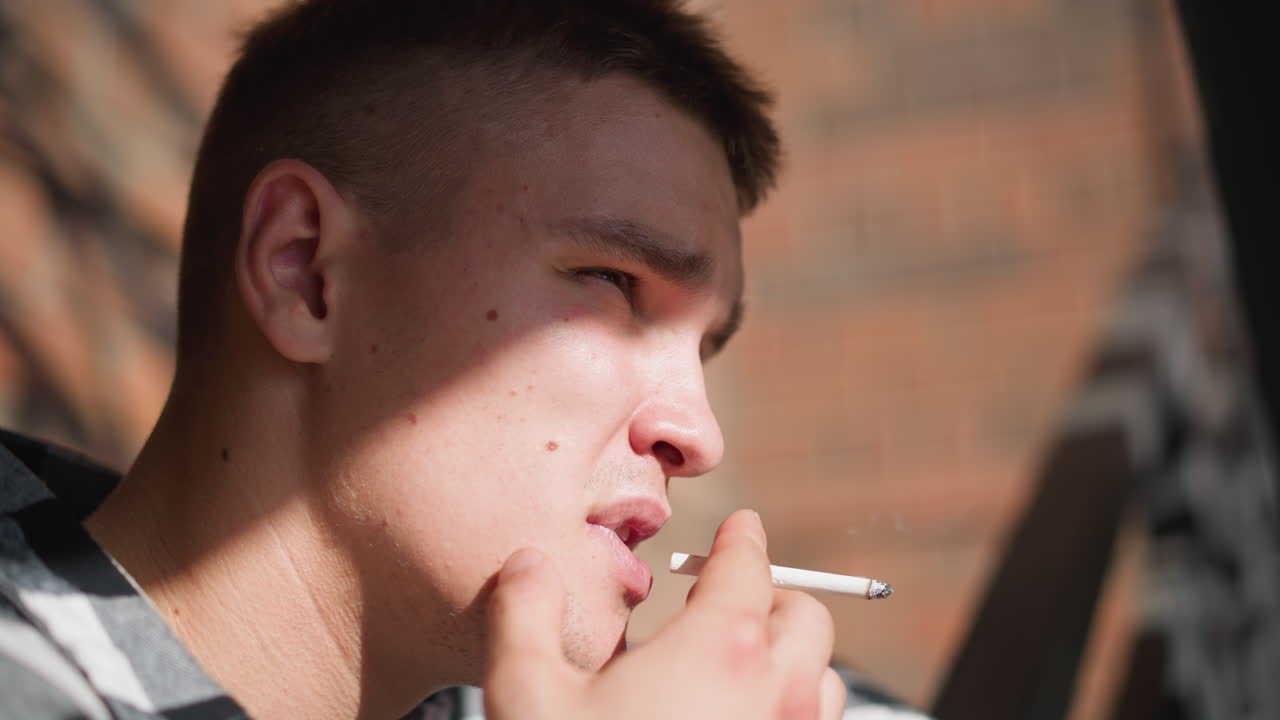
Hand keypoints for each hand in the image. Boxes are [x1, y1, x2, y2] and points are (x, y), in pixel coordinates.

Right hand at [484, 509, 845, 718]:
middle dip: (771, 596)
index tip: (740, 525)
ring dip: (790, 662)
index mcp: (719, 651)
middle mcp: (776, 697)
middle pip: (806, 619)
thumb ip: (524, 613)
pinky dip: (792, 715)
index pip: (749, 567)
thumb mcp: (526, 697)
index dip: (742, 539)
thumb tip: (527, 563)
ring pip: (824, 683)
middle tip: (725, 599)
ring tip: (738, 669)